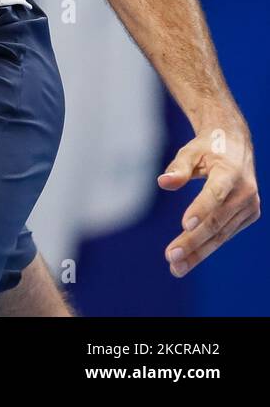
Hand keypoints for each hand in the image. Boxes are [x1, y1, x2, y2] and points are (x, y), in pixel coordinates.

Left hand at [157, 116, 259, 276]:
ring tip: (176, 267)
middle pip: (216, 221)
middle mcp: (245, 192)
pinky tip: (189, 260)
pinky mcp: (248, 216)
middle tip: (171, 257)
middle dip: (193, 241)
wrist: (237, 146)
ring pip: (221, 234)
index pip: (216, 194)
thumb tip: (163, 182)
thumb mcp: (191, 151)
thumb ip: (178, 167)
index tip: (185, 226)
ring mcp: (249, 206)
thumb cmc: (208, 148)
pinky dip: (207, 247)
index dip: (201, 209)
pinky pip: (225, 234)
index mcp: (231, 172)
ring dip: (198, 252)